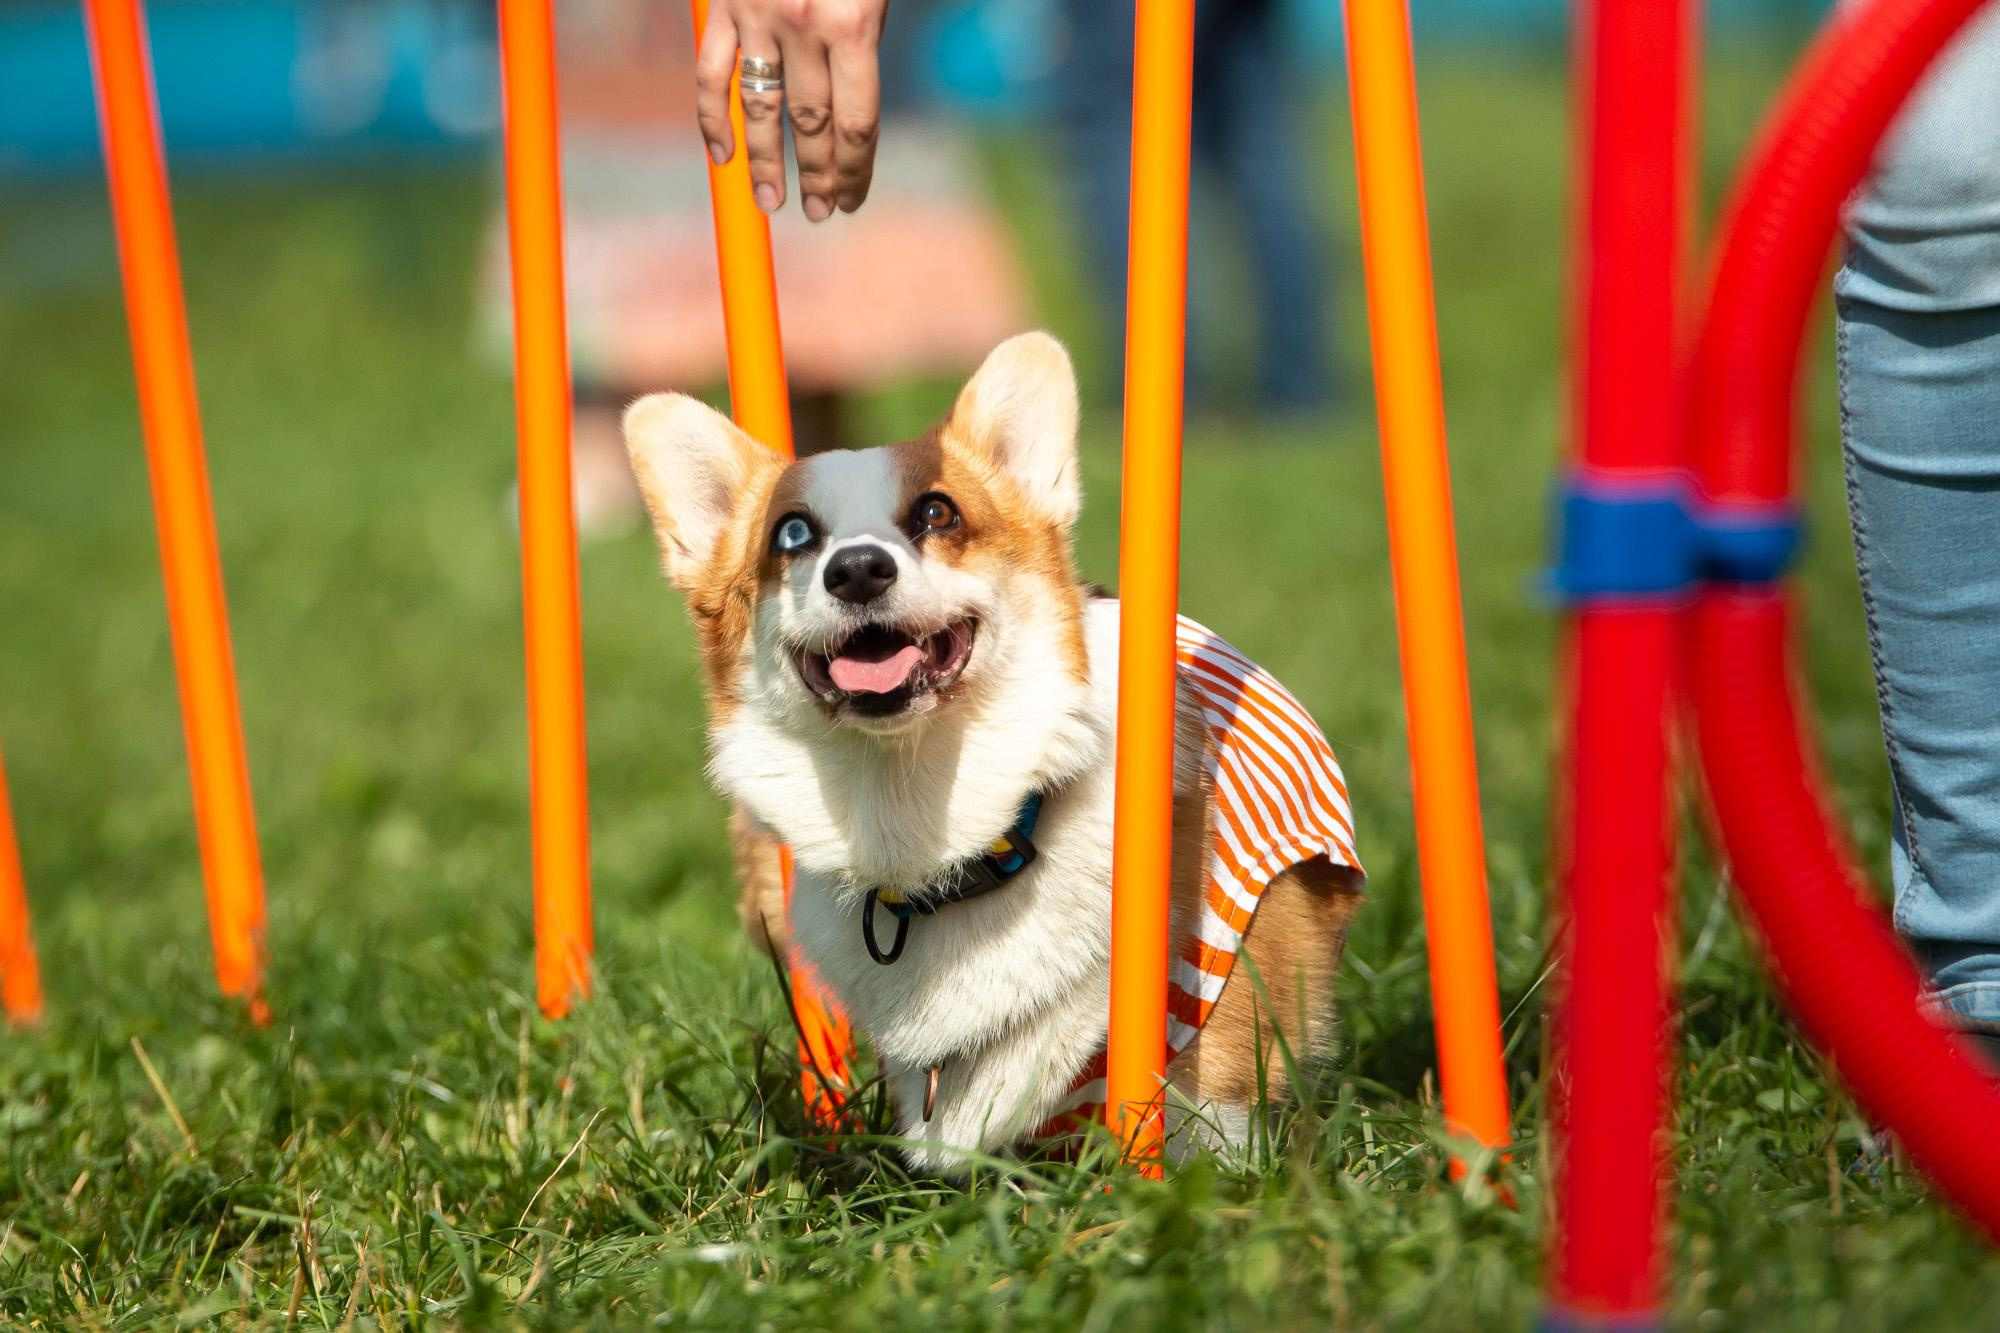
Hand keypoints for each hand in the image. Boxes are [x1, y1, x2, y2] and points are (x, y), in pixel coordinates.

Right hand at [695, 0, 889, 220]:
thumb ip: (858, 45)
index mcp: (852, 26)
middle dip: (816, 176)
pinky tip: (723, 155)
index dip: (854, 172)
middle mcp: (804, 26)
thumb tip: (847, 116)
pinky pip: (712, 73)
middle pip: (810, 123)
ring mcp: (758, 17)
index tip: (851, 201)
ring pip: (760, 108)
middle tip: (819, 212)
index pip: (855, 123)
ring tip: (769, 201)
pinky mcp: (723, 5)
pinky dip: (712, 117)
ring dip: (764, 163)